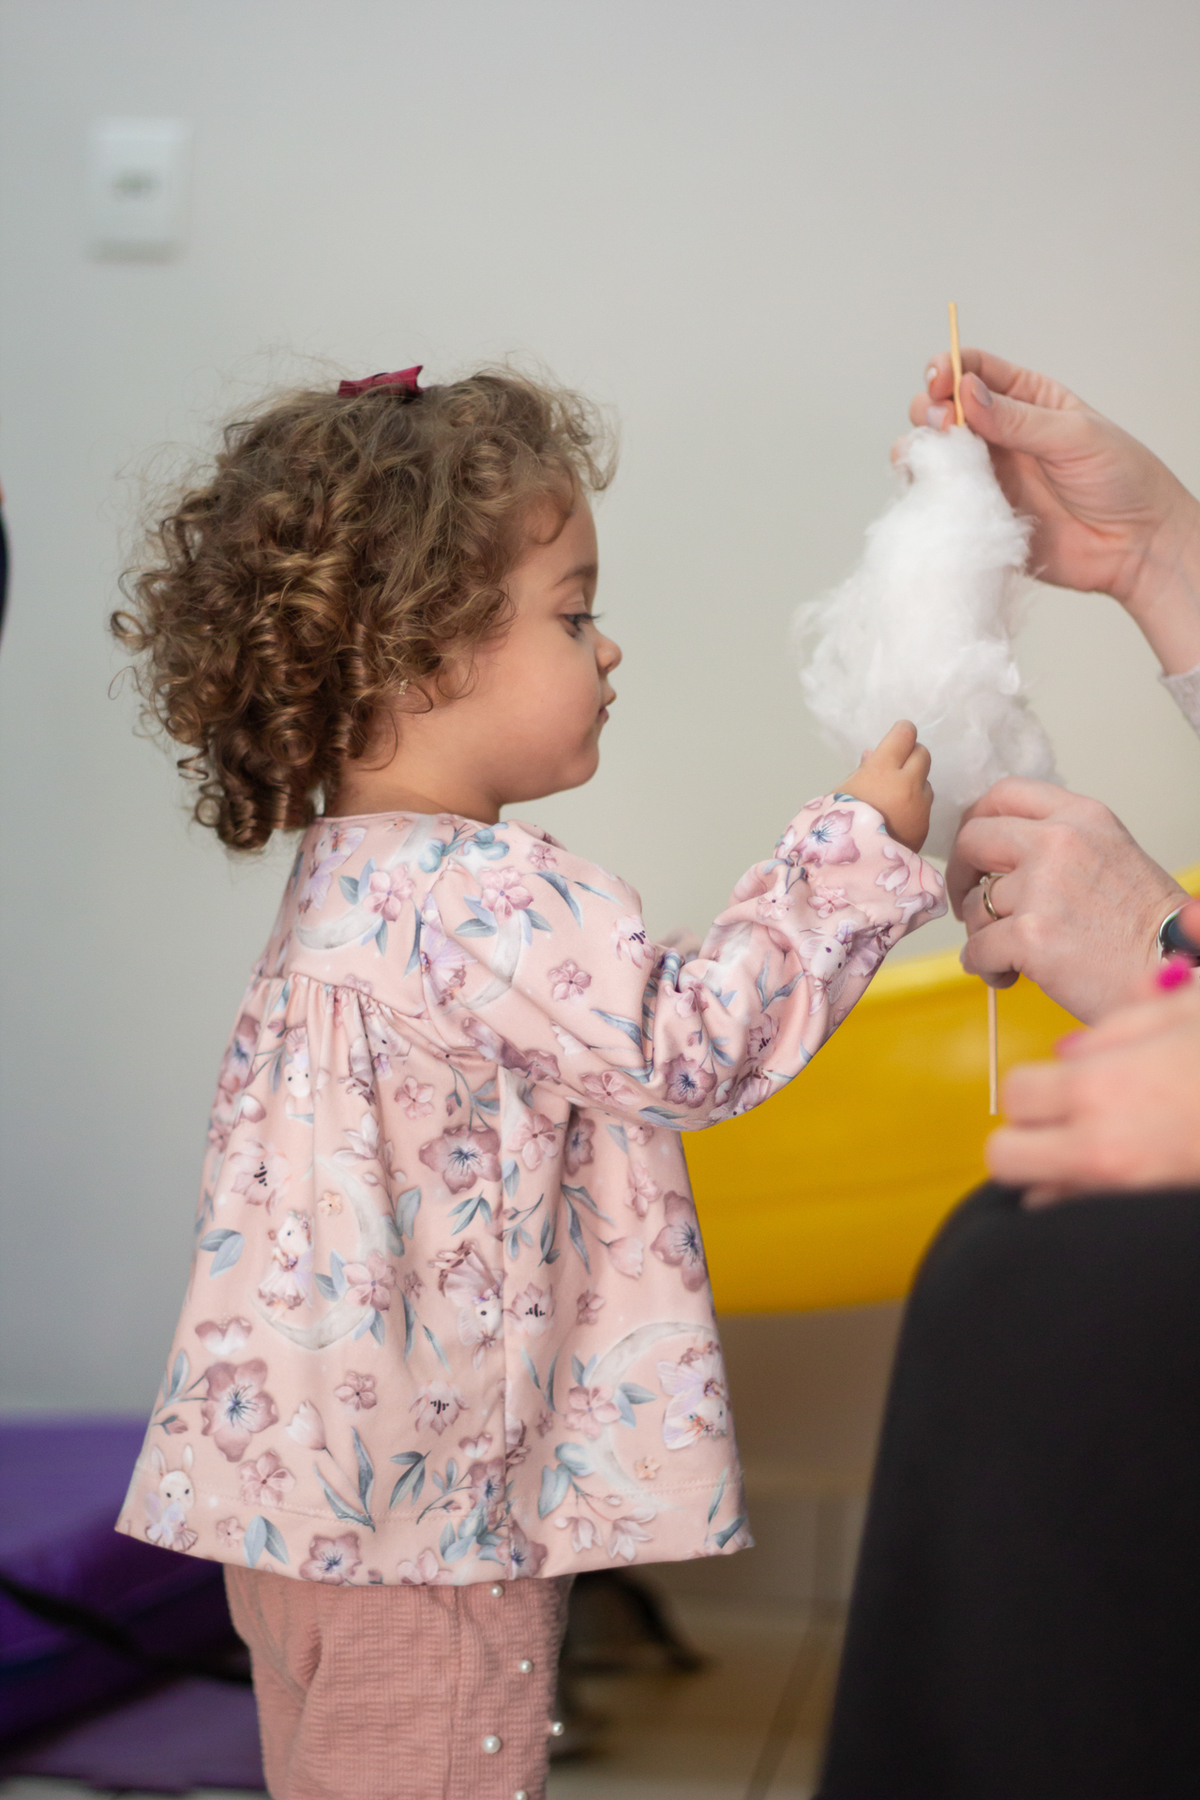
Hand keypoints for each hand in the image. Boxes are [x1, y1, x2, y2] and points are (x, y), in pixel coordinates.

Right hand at [840, 720, 932, 852]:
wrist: (852, 863)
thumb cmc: (837, 822)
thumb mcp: (841, 790)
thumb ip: (861, 770)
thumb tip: (871, 756)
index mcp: (882, 768)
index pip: (905, 734)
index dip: (901, 734)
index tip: (896, 739)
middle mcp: (907, 783)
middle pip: (922, 753)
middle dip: (911, 756)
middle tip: (896, 766)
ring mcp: (920, 805)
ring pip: (926, 781)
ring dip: (915, 782)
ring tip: (894, 797)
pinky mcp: (925, 825)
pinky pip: (925, 805)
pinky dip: (915, 805)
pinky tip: (898, 816)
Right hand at [910, 348, 1199, 673]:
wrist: (1133, 546)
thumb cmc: (1120, 481)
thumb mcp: (1074, 437)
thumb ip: (1017, 419)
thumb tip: (966, 393)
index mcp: (1026, 400)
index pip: (974, 369)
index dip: (949, 369)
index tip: (940, 382)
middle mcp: (999, 435)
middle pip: (942, 408)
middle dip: (931, 410)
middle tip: (944, 425)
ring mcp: (987, 476)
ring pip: (933, 453)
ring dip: (920, 449)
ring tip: (933, 457)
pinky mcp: (980, 515)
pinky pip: (940, 499)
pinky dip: (925, 492)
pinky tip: (929, 488)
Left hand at [947, 777, 1185, 1023]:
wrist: (1173, 968)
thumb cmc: (1146, 926)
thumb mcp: (1111, 854)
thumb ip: (1060, 842)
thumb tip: (1000, 850)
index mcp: (1081, 817)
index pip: (1003, 795)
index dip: (976, 822)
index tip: (974, 849)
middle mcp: (1060, 842)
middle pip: (973, 840)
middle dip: (962, 874)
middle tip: (971, 902)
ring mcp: (1042, 887)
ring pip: (974, 904)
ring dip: (983, 933)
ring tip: (1011, 954)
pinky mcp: (1031, 935)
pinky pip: (977, 949)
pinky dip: (985, 966)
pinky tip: (1008, 974)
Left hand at [987, 931, 1199, 1201]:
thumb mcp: (1194, 1009)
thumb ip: (1127, 1021)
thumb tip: (1073, 1048)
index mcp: (1103, 1086)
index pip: (1017, 1092)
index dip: (1038, 1083)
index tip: (1063, 1079)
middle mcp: (1100, 1147)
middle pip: (1005, 1155)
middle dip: (1027, 1136)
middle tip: (1063, 1120)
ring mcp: (1121, 1195)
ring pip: (1040, 1198)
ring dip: (1053, 1174)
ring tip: (1098, 1149)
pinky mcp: (1142, 1220)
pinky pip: (1084, 1220)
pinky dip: (1087, 1203)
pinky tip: (1124, 1176)